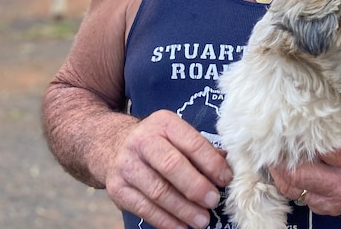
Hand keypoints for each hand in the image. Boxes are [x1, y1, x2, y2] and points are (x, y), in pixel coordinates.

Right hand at [105, 110, 232, 228]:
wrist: (113, 145)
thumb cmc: (157, 143)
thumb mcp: (176, 135)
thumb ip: (200, 150)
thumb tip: (227, 167)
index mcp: (164, 123)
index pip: (192, 143)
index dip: (211, 163)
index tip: (226, 180)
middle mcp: (142, 141)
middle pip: (172, 166)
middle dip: (196, 187)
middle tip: (213, 201)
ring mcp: (127, 165)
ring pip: (158, 191)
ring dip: (183, 209)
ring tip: (202, 220)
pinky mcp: (117, 188)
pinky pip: (144, 208)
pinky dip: (165, 220)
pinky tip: (181, 226)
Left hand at [268, 121, 340, 215]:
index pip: (319, 146)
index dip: (300, 133)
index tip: (288, 119)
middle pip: (298, 170)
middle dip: (281, 154)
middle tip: (270, 136)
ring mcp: (333, 200)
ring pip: (291, 185)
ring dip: (278, 168)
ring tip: (271, 150)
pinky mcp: (326, 208)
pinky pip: (296, 195)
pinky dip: (286, 180)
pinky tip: (281, 166)